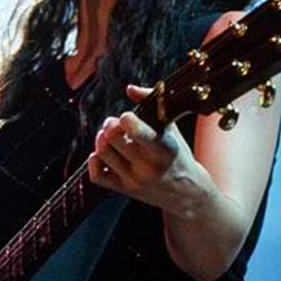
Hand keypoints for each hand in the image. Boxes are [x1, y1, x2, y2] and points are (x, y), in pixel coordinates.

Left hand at [88, 85, 211, 218]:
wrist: (185, 192)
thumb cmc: (176, 153)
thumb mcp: (171, 127)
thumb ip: (152, 102)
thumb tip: (129, 88)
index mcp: (164, 149)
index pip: (137, 131)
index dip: (126, 119)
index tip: (128, 117)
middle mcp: (148, 167)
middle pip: (113, 138)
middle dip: (110, 124)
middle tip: (114, 123)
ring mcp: (135, 180)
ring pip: (102, 153)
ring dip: (101, 139)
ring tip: (109, 136)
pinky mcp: (124, 190)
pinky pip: (96, 175)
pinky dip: (94, 160)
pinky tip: (104, 154)